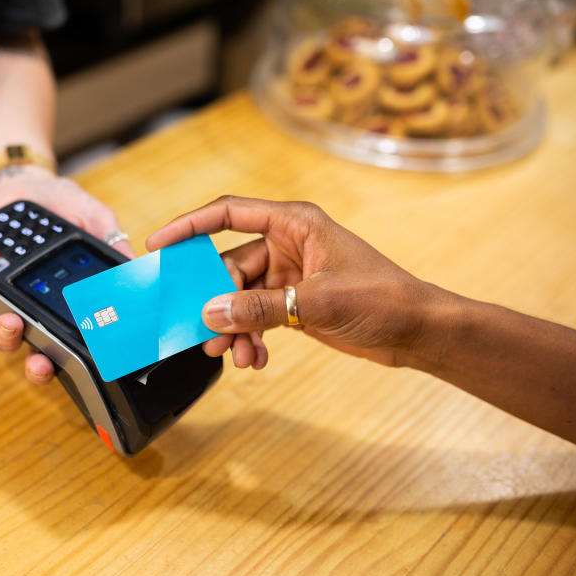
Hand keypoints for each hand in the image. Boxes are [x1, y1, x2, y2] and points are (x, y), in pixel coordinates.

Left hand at [0, 165, 134, 384]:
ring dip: (7, 337)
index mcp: (71, 304)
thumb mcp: (94, 218)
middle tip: (40, 360)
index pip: (78, 344)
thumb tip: (134, 263)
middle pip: (40, 357)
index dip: (81, 362)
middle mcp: (41, 313)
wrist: (22, 184)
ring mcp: (10, 303)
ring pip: (5, 339)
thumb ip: (112, 238)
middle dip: (39, 367)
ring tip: (10, 319)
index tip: (89, 366)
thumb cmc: (62, 205)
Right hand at [146, 196, 437, 368]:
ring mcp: (288, 275)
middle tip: (203, 333)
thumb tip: (212, 314)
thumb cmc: (383, 298)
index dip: (188, 226)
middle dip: (216, 302)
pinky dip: (250, 339)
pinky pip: (255, 317)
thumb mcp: (317, 301)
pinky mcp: (292, 303)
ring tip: (235, 356)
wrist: (418, 331)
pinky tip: (256, 360)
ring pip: (239, 298)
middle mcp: (286, 245)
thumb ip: (261, 307)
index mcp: (294, 223)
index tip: (157, 244)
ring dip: (233, 328)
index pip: (229, 214)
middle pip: (228, 266)